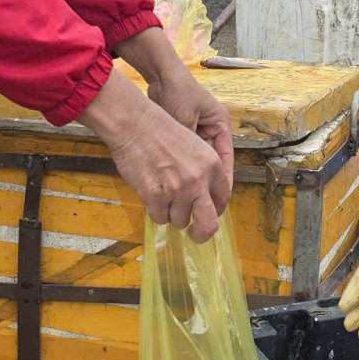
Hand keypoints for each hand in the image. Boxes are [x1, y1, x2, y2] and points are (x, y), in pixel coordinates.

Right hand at [78, 71, 223, 240]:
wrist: (136, 124)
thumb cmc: (162, 132)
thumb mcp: (194, 147)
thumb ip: (204, 172)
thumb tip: (205, 200)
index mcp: (212, 166)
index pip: (223, 200)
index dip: (214, 211)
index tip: (207, 215)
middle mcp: (198, 181)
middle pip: (208, 224)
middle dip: (202, 233)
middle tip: (196, 235)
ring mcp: (177, 190)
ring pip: (179, 222)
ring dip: (172, 214)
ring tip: (163, 195)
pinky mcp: (155, 196)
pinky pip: (159, 218)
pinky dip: (155, 211)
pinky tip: (151, 194)